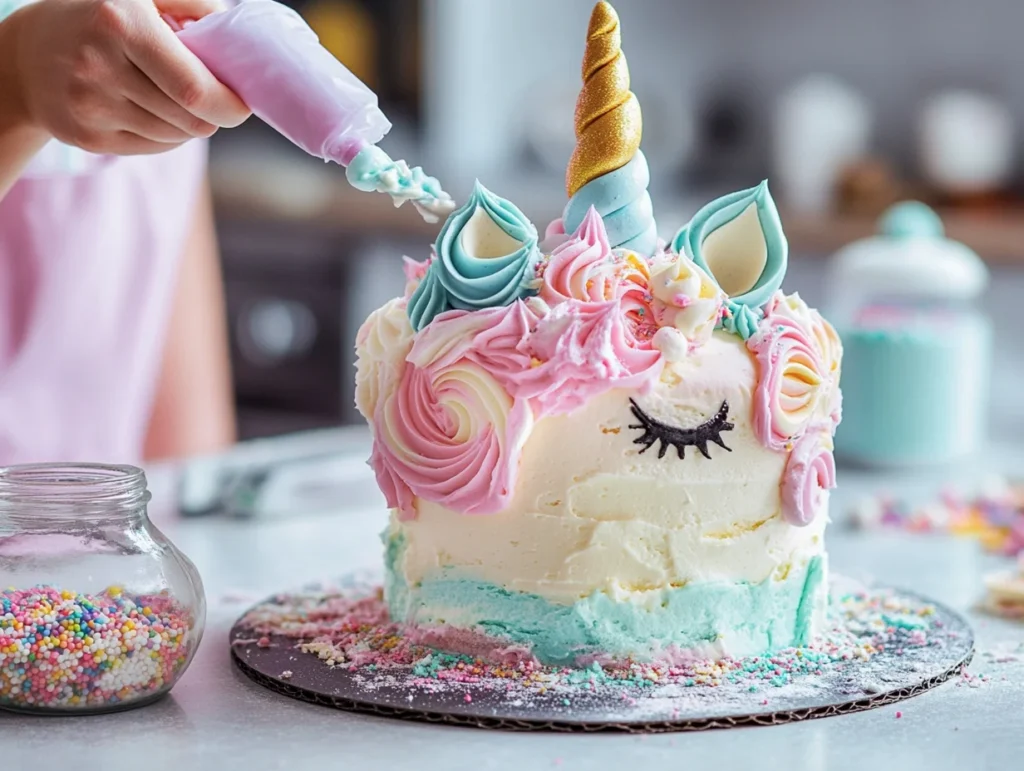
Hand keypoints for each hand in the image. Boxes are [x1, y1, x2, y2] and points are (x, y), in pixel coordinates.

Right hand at [3, 0, 249, 154]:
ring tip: (178, 100)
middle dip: (216, 115)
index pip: (194, 88)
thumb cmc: (100, 19)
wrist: (25, 56)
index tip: (242, 101)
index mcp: (121, 22)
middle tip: (217, 101)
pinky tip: (153, 112)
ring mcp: (90, 106)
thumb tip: (234, 37)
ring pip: (176, 137)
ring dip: (191, 124)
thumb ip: (193, 4)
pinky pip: (154, 148)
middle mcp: (100, 65)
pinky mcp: (87, 137)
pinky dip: (168, 135)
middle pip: (191, 119)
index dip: (229, 104)